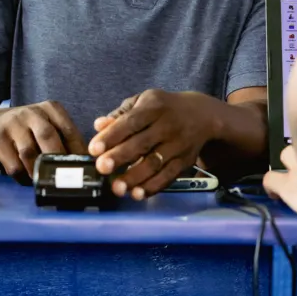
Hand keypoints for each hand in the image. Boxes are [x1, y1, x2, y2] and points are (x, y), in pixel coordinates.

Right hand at [0, 102, 86, 183]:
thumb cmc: (30, 129)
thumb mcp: (48, 125)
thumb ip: (65, 140)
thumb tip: (87, 165)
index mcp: (50, 108)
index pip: (68, 129)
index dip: (78, 150)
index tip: (85, 168)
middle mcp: (31, 113)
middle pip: (47, 136)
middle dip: (58, 160)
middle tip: (67, 178)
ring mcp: (12, 125)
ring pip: (29, 153)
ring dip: (39, 171)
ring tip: (47, 183)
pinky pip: (13, 165)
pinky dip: (23, 177)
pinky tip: (28, 180)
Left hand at [88, 90, 215, 199]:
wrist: (202, 115)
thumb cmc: (164, 108)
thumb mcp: (143, 101)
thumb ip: (120, 114)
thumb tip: (98, 125)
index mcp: (154, 107)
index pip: (131, 122)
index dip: (112, 136)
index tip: (94, 149)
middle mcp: (168, 126)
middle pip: (142, 143)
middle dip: (120, 157)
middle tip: (101, 168)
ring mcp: (178, 145)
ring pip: (155, 164)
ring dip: (135, 177)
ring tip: (116, 188)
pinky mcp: (185, 161)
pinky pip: (168, 177)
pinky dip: (152, 187)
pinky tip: (137, 194)